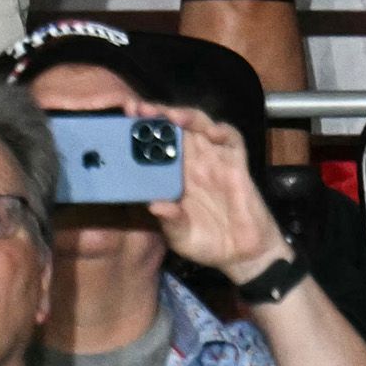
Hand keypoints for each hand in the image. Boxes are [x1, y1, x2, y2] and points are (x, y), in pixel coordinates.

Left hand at [141, 101, 285, 278]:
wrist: (243, 256)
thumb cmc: (207, 244)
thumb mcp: (181, 237)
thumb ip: (170, 221)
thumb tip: (155, 205)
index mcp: (171, 173)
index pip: (151, 142)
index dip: (137, 129)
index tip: (122, 121)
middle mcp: (190, 161)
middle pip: (172, 126)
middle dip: (155, 113)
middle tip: (138, 109)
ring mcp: (213, 160)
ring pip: (199, 125)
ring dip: (185, 115)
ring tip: (172, 117)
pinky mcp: (236, 165)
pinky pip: (233, 140)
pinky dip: (223, 131)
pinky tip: (213, 132)